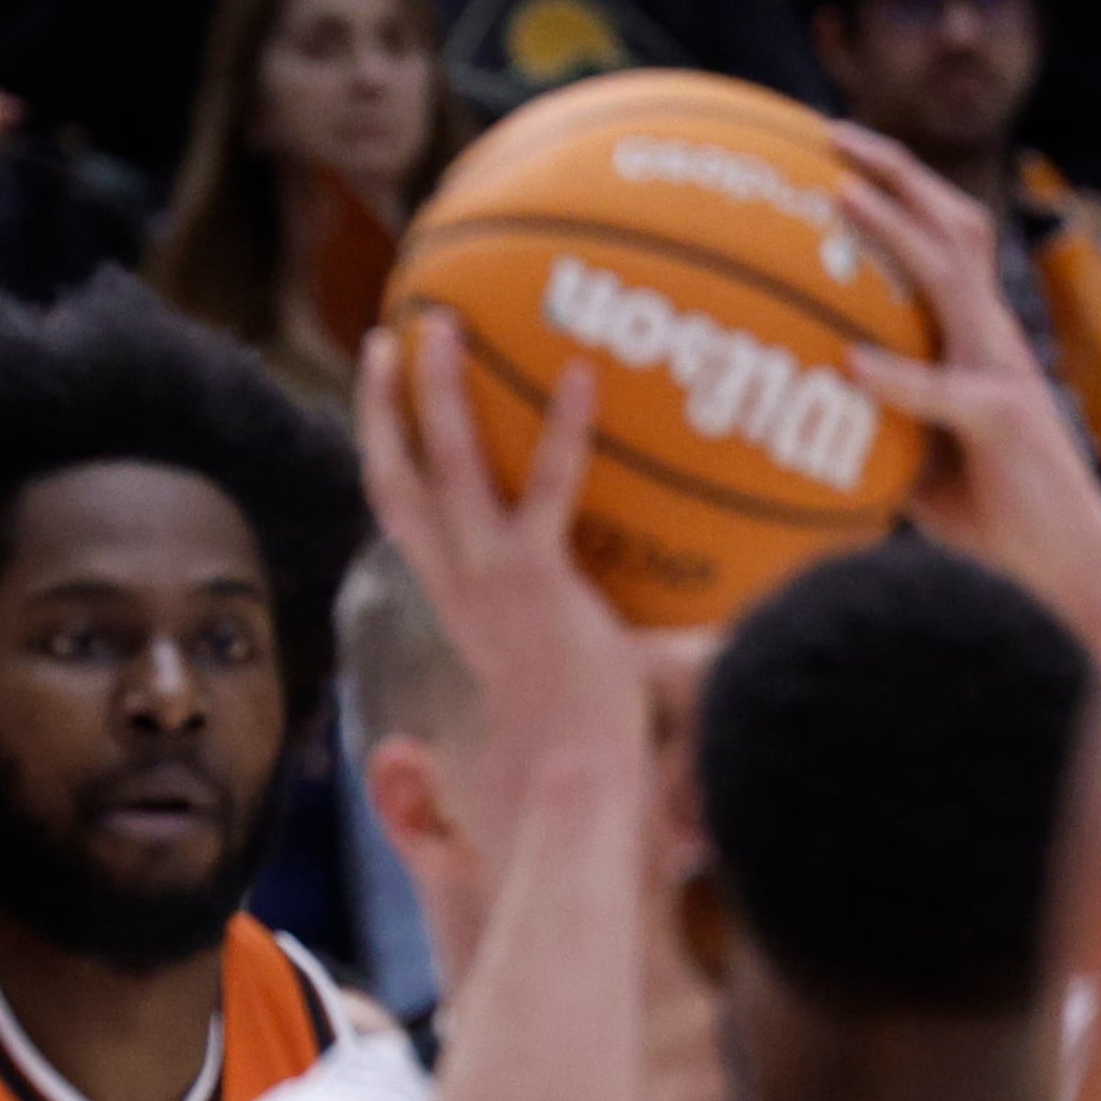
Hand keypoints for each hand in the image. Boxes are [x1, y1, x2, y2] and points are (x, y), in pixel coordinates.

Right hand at [358, 315, 644, 803]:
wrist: (580, 778)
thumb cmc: (586, 741)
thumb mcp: (593, 670)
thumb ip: (634, 637)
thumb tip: (717, 623)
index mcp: (458, 600)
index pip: (403, 517)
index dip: (387, 455)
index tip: (389, 404)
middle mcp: (457, 583)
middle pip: (395, 478)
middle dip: (383, 406)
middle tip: (391, 334)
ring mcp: (490, 580)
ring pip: (444, 468)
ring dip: (435, 392)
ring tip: (444, 322)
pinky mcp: (537, 583)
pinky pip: (547, 491)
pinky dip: (564, 434)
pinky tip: (585, 376)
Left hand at [830, 122, 1100, 659]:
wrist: (1055, 572)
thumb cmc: (975, 512)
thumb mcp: (899, 451)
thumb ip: (853, 416)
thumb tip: (765, 404)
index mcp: (966, 339)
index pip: (936, 241)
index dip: (892, 188)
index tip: (827, 150)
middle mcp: (989, 340)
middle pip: (954, 227)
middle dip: (897, 172)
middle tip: (831, 132)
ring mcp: (1003, 376)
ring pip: (955, 282)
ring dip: (895, 235)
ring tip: (839, 197)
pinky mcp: (1007, 426)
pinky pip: (948, 395)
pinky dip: (900, 377)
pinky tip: (853, 364)